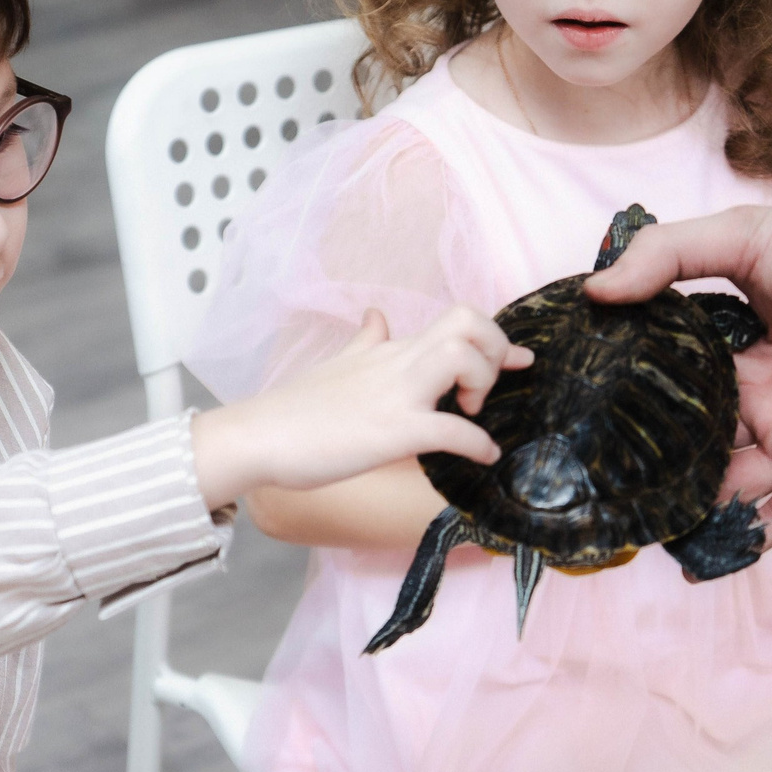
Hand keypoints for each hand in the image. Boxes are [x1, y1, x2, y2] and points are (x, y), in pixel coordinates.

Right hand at [191, 308, 530, 509]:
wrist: (256, 437)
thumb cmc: (293, 410)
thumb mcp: (336, 363)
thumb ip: (365, 341)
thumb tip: (377, 315)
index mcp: (387, 350)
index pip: (453, 319)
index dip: (493, 336)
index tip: (515, 357)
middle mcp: (396, 363)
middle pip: (468, 322)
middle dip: (496, 351)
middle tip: (485, 389)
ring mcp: (395, 394)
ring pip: (462, 357)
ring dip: (483, 383)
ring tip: (473, 413)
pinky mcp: (392, 431)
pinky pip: (451, 430)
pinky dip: (477, 444)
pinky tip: (484, 456)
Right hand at [584, 188, 771, 547]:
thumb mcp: (734, 238)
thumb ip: (661, 257)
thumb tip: (594, 293)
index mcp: (742, 349)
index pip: (681, 386)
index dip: (640, 401)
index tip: (587, 416)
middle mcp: (762, 397)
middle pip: (701, 444)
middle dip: (659, 464)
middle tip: (599, 482)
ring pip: (730, 486)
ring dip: (691, 508)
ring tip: (633, 527)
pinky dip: (744, 542)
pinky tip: (699, 565)